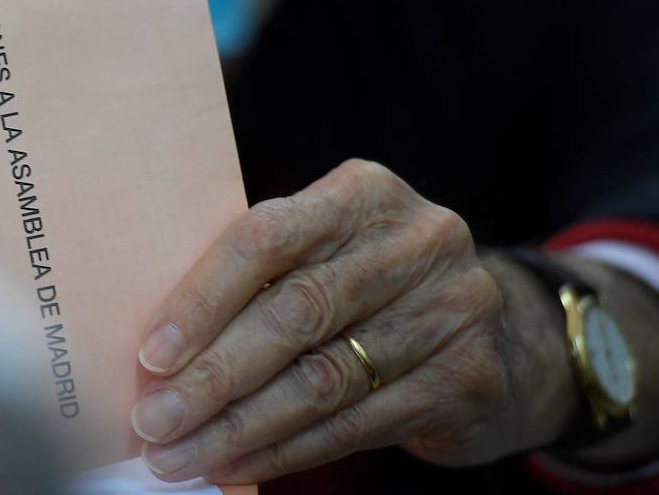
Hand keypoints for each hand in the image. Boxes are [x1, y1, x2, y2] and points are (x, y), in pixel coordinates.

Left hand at [131, 159, 577, 483]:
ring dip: (240, 427)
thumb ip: (263, 274)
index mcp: (362, 193)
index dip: (203, 299)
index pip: (266, 237)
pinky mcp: (468, 377)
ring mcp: (451, 308)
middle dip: (213, 377)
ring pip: (322, 380)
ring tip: (182, 456)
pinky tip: (238, 465)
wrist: (506, 334)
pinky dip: (286, 450)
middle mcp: (415, 241)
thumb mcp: (331, 250)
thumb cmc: (374, 287)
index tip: (152, 354)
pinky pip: (356, 424)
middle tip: (154, 423)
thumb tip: (158, 348)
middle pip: (294, 313)